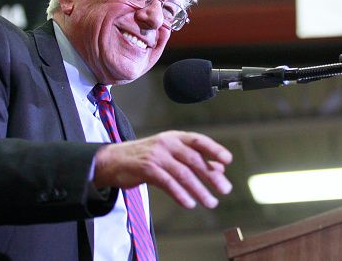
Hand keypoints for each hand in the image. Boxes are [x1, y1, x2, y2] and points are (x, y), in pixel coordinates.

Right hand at [93, 130, 232, 208]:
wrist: (113, 160)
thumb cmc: (145, 157)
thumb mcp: (170, 154)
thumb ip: (193, 159)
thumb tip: (219, 168)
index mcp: (174, 137)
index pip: (198, 141)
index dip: (214, 149)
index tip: (228, 160)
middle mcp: (166, 143)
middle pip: (194, 159)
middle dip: (211, 176)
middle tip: (225, 189)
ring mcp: (156, 155)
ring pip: (183, 173)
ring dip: (199, 189)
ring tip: (211, 202)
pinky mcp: (146, 168)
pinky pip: (167, 183)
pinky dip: (180, 194)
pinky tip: (190, 203)